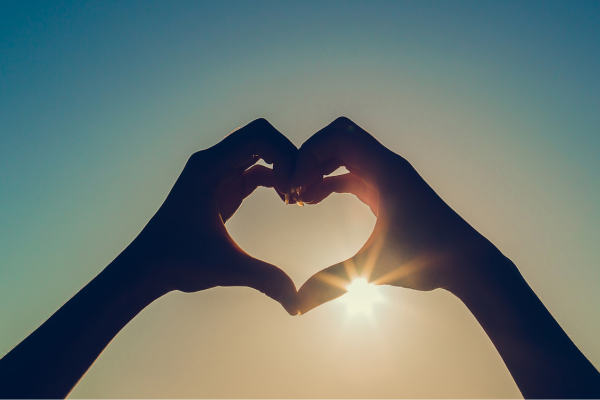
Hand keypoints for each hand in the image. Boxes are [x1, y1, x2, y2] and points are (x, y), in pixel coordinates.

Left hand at [124, 118, 298, 314]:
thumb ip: (264, 280)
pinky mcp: (222, 186)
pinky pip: (257, 169)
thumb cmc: (176, 262)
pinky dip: (276, 178)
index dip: (285, 155)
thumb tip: (297, 305)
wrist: (146, 267)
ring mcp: (217, 172)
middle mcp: (212, 162)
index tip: (293, 190)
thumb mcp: (225, 268)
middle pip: (262, 136)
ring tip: (296, 198)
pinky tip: (287, 201)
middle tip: (300, 190)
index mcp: (208, 168)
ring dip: (284, 167)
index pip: (258, 136)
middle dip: (288, 157)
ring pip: (261, 150)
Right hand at [292, 117, 496, 312]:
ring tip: (300, 199)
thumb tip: (296, 307)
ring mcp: (388, 177)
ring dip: (319, 169)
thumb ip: (331, 284)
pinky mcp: (387, 191)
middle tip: (294, 188)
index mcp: (385, 170)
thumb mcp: (372, 269)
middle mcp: (386, 165)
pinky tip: (315, 201)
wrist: (466, 262)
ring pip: (344, 155)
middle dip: (310, 158)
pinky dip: (330, 180)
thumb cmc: (427, 259)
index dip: (308, 155)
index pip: (336, 137)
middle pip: (337, 138)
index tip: (295, 188)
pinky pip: (352, 173)